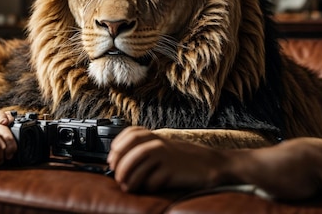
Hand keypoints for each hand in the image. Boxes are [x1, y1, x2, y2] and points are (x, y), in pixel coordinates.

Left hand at [107, 126, 231, 191]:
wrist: (209, 164)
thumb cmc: (181, 157)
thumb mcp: (161, 146)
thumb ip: (142, 148)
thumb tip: (116, 161)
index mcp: (153, 135)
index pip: (128, 134)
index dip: (117, 147)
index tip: (112, 159)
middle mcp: (156, 143)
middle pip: (128, 153)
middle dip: (119, 168)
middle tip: (118, 178)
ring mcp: (164, 157)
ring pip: (136, 169)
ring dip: (129, 180)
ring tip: (128, 187)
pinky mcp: (171, 172)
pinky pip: (151, 181)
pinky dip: (147, 186)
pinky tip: (150, 187)